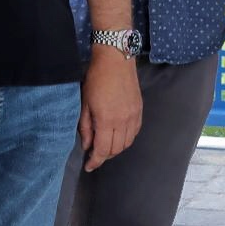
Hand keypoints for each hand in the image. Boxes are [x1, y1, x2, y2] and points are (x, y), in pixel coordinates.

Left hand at [80, 48, 143, 169]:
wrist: (115, 59)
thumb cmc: (96, 78)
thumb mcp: (84, 103)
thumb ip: (85, 127)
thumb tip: (87, 145)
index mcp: (106, 120)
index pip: (103, 150)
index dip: (95, 161)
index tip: (89, 166)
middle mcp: (122, 121)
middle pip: (116, 149)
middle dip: (105, 156)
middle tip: (95, 155)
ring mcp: (133, 116)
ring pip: (127, 143)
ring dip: (116, 149)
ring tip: (106, 146)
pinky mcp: (139, 110)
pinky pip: (134, 132)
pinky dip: (126, 139)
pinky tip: (118, 136)